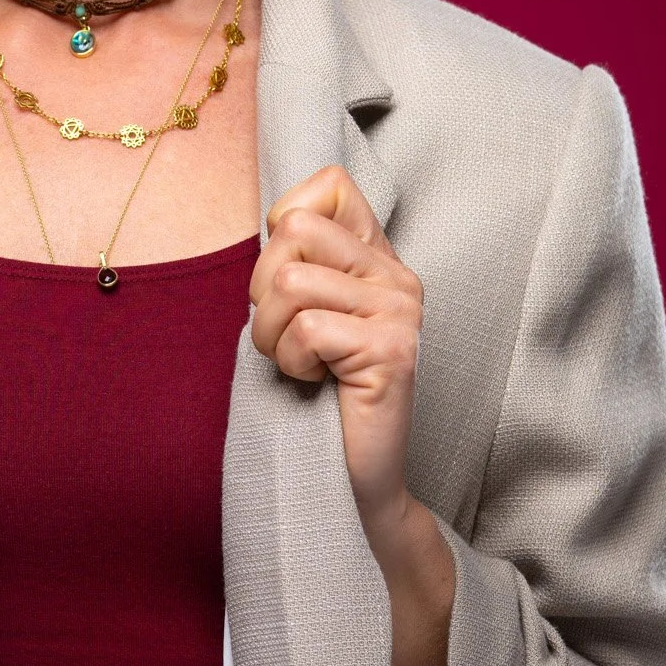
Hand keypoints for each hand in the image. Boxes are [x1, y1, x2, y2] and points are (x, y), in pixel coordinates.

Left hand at [249, 165, 423, 530]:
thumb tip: (275, 221)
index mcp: (379, 259)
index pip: (329, 185)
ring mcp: (401, 312)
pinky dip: (291, 363)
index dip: (284, 225)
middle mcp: (398, 277)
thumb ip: (301, 262)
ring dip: (271, 334)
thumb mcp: (304, 314)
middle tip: (289, 335)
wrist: (354, 480)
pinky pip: (305, 330)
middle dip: (264, 289)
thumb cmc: (316, 395)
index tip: (291, 282)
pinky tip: (318, 382)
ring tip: (302, 363)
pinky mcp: (392, 351)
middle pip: (293, 231)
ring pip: (290, 282)